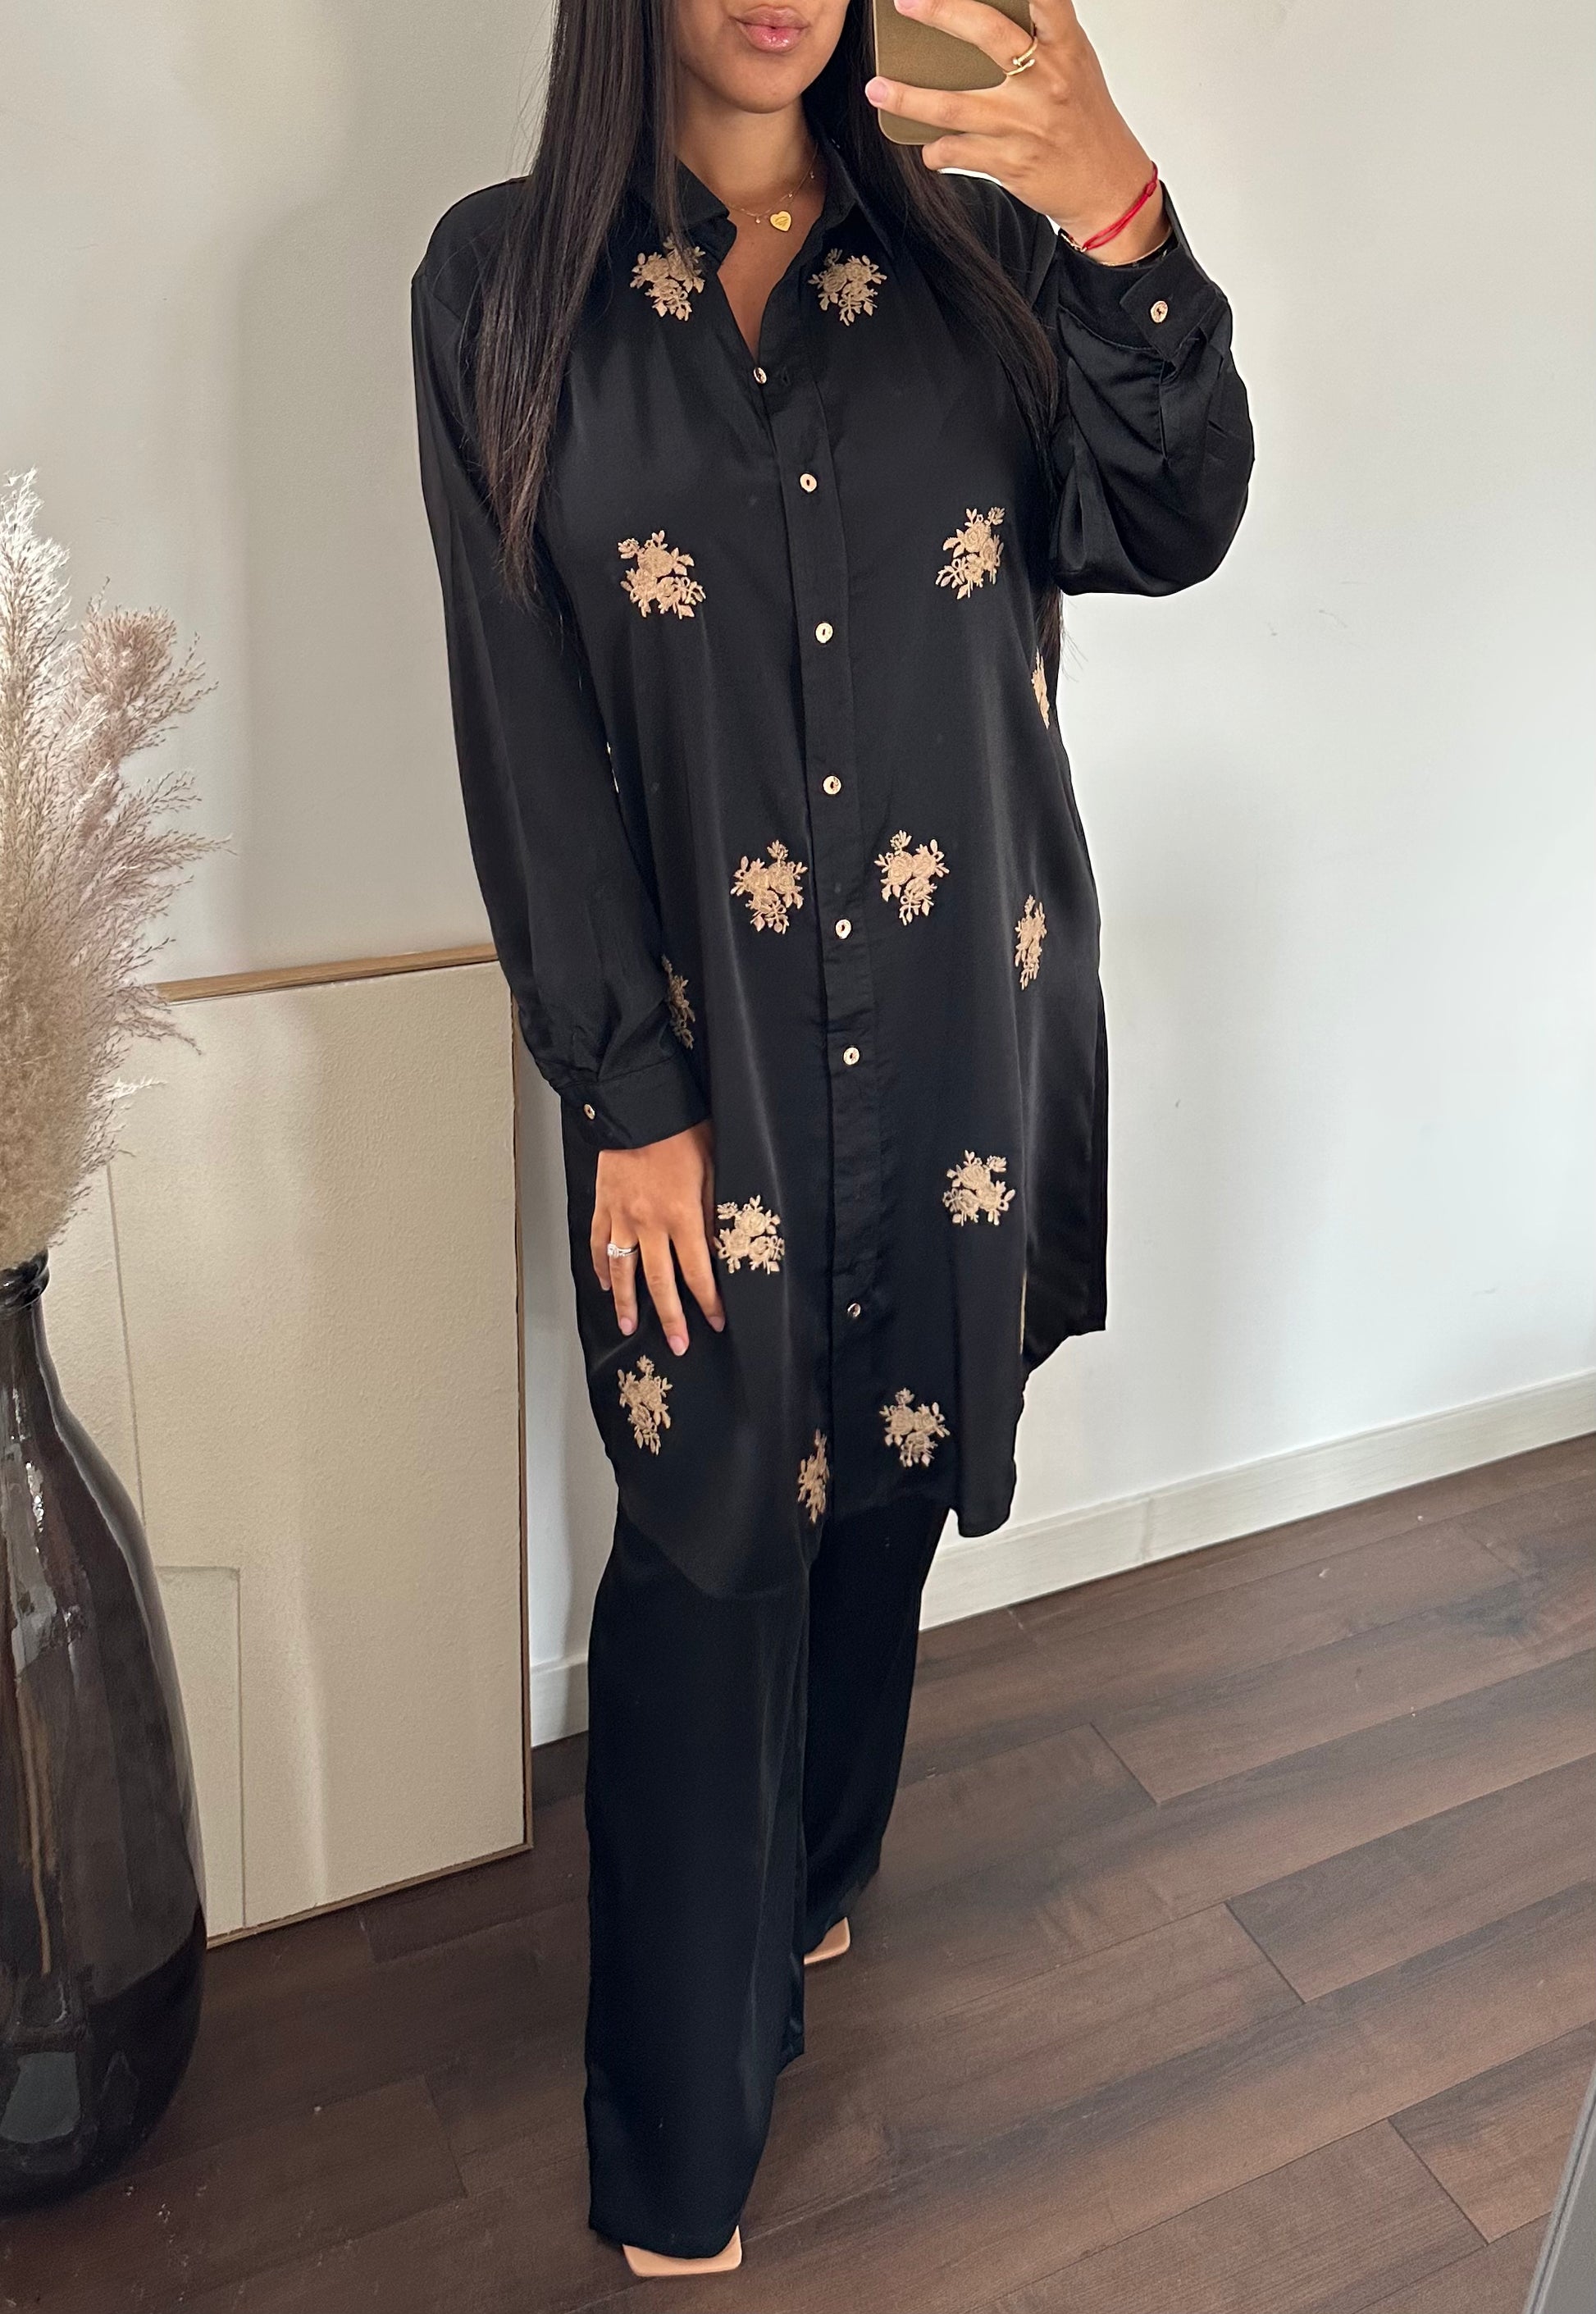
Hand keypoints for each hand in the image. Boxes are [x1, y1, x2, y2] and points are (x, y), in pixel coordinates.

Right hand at [590, 1119, 725, 1355]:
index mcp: (680, 1216)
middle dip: (670, 1317)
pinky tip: (604, 1284)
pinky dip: (600, 1266)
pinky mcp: (603, 1204)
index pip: (697, 1271)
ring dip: (625, 1302)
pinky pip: (598, 1243)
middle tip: (677, 1344)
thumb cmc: (682, 1131)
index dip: (708, 1301)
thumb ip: (714, 1213)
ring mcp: (621, 1216)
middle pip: (658, 1282)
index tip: (717, 1320)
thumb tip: (719, 1250)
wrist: (639, 1104)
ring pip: (622, 1270)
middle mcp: (648, 1223)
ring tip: (628, 1327)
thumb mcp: (713, 1169)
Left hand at [865, 0, 1167, 259]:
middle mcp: (1046, 80)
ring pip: (953, 105)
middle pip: (986, 33)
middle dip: (940, 12)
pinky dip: (936, 150)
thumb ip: (1041, 38)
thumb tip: (982, 18)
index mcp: (1065, 48)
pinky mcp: (1011, 162)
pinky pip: (957, 151)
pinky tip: (928, 146)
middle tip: (905, 3)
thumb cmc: (1087, 122)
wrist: (1110, 187)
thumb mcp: (1075, 67)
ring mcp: (1025, 123)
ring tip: (877, 89)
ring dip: (908, 98)